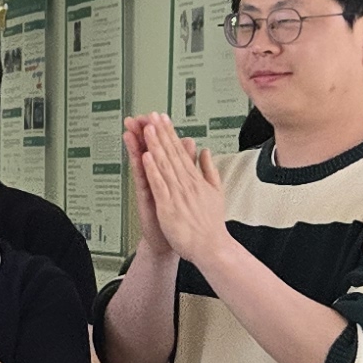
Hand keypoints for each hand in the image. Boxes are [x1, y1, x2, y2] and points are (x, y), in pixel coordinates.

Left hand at [129, 118, 227, 266]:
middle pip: (171, 153)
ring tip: (147, 128)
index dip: (170, 133)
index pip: (180, 151)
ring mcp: (178, 194)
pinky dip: (152, 170)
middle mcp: (187, 183)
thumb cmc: (210, 224)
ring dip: (155, 145)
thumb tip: (205, 151)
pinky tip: (146, 157)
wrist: (212, 247)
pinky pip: (159, 185)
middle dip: (161, 133)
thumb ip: (209, 169)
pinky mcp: (169, 206)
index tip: (162, 119)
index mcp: (195, 179)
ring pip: (164, 165)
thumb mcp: (215, 190)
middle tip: (152, 115)